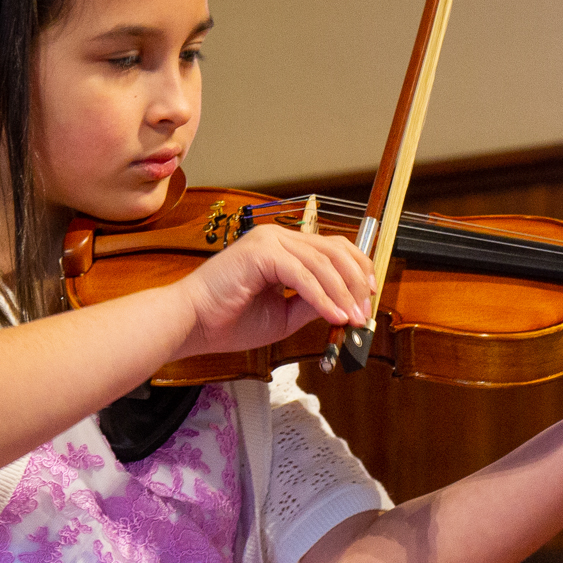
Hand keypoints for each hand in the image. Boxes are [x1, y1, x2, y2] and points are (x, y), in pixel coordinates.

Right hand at [173, 222, 377, 359]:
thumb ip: (313, 303)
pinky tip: (334, 315)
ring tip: (352, 318)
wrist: (193, 324)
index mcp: (282, 248)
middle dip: (356, 282)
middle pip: (334, 250)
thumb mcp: (285, 314)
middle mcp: (277, 237)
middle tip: (365, 311)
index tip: (369, 295)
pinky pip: (302, 275)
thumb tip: (345, 303)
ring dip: (343, 293)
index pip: (332, 248)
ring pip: (322, 263)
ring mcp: (268, 241)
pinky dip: (322, 297)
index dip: (357, 269)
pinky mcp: (260, 253)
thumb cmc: (229, 320)